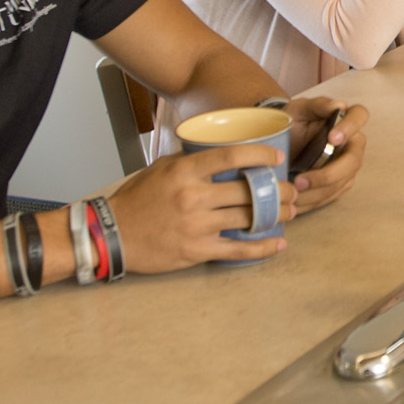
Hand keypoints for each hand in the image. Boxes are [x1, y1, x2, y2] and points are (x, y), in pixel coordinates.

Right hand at [108, 142, 297, 269]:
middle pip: (247, 190)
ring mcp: (196, 225)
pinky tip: (278, 244)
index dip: (259, 155)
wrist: (111, 235)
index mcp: (184, 172)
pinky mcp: (197, 250)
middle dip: (277, 190)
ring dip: (275, 215)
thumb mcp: (160, 169)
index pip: (230, 157)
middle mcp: (193, 197)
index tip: (277, 157)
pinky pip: (237, 249)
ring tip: (289, 211)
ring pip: (248, 218)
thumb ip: (191, 160)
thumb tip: (221, 152)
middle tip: (291, 190)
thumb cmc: (136, 200)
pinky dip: (262, 248)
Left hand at [284, 97, 368, 214]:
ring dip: (316, 192)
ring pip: (341, 183)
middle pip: (353, 161)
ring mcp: (347, 166)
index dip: (350, 128)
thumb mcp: (299, 109)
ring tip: (291, 193)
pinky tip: (295, 203)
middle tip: (300, 180)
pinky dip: (312, 201)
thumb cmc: (293, 122)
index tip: (332, 138)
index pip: (359, 116)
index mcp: (345, 119)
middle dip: (328, 174)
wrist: (280, 143)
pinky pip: (331, 196)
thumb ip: (317, 105)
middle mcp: (352, 143)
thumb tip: (337, 106)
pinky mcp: (339, 184)